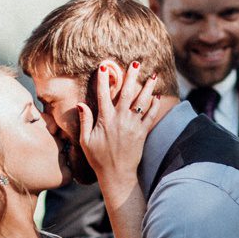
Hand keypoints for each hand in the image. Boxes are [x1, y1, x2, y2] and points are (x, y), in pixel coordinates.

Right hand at [77, 61, 158, 203]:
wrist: (117, 175)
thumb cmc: (98, 159)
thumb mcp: (85, 141)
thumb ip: (85, 121)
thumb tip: (80, 104)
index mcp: (105, 120)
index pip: (103, 95)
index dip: (103, 80)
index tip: (104, 66)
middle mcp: (120, 119)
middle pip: (126, 93)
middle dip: (131, 76)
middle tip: (136, 62)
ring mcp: (133, 125)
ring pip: (142, 102)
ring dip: (148, 87)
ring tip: (153, 74)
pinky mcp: (142, 133)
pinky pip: (150, 116)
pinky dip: (155, 105)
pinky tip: (157, 95)